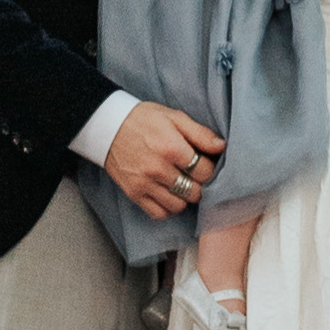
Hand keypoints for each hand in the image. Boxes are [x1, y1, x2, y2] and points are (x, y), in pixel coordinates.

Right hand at [105, 101, 223, 219]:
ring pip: (179, 206)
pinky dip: (167, 207)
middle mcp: (158, 169)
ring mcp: (145, 184)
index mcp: (171, 147)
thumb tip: (222, 147)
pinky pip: (159, 213)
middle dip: (200, 184)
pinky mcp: (134, 194)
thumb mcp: (174, 116)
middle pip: (195, 192)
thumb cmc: (143, 120)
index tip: (206, 164)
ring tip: (182, 184)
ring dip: (184, 197)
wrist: (108, 126)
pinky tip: (168, 194)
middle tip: (196, 176)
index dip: (210, 168)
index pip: (205, 171)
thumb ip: (200, 133)